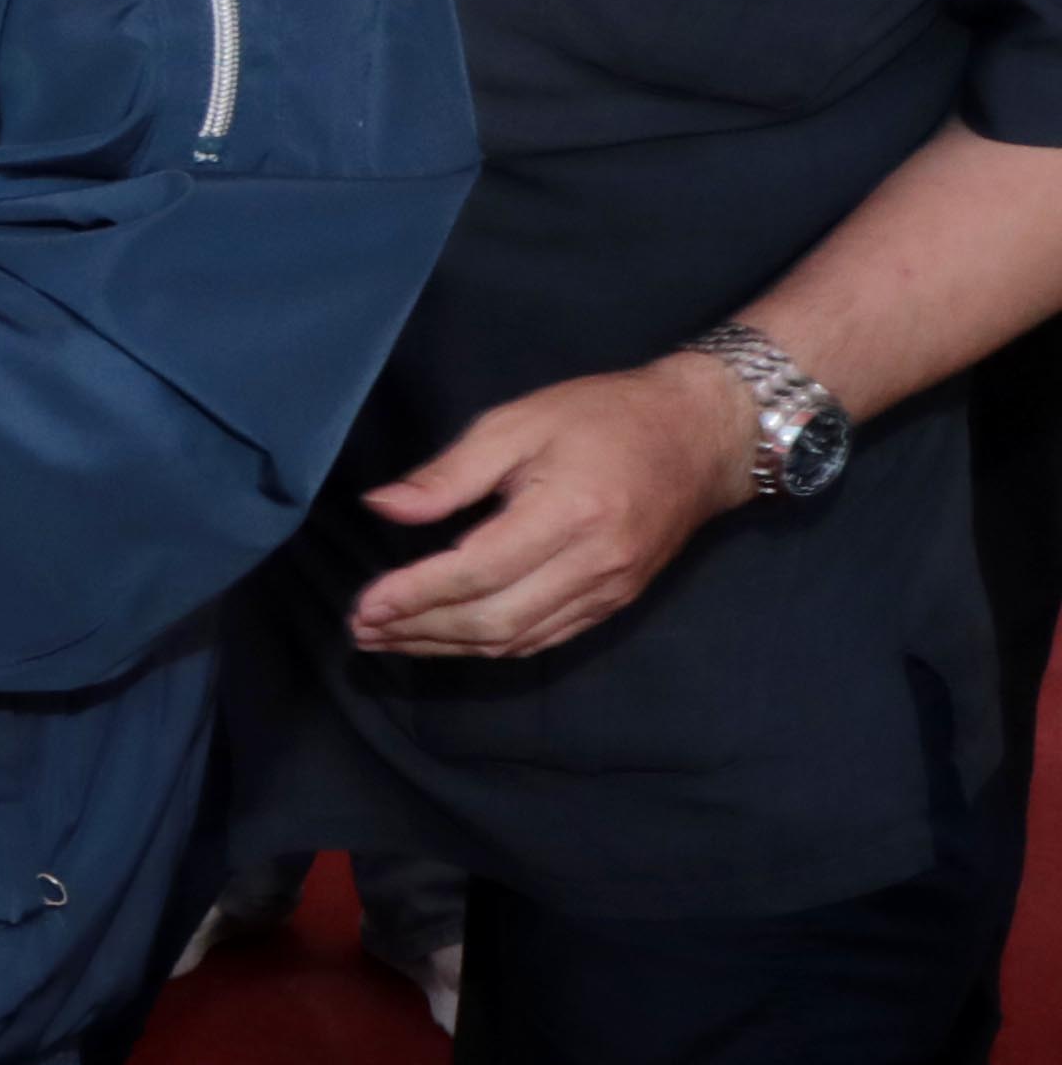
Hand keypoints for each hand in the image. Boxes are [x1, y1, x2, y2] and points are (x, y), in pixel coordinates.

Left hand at [347, 356, 748, 659]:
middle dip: (420, 631)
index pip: (476, 572)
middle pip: (493, 619)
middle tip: (362, 630)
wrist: (703, 435)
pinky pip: (545, 639)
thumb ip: (449, 473)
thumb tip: (381, 506)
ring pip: (516, 639)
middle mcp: (593, 562)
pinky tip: (448, 640)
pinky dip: (491, 646)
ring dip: (447, 647)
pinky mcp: (616, 600)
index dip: (415, 595)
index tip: (363, 605)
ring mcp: (609, 589)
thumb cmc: (605, 417)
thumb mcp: (518, 423)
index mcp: (568, 513)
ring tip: (390, 640)